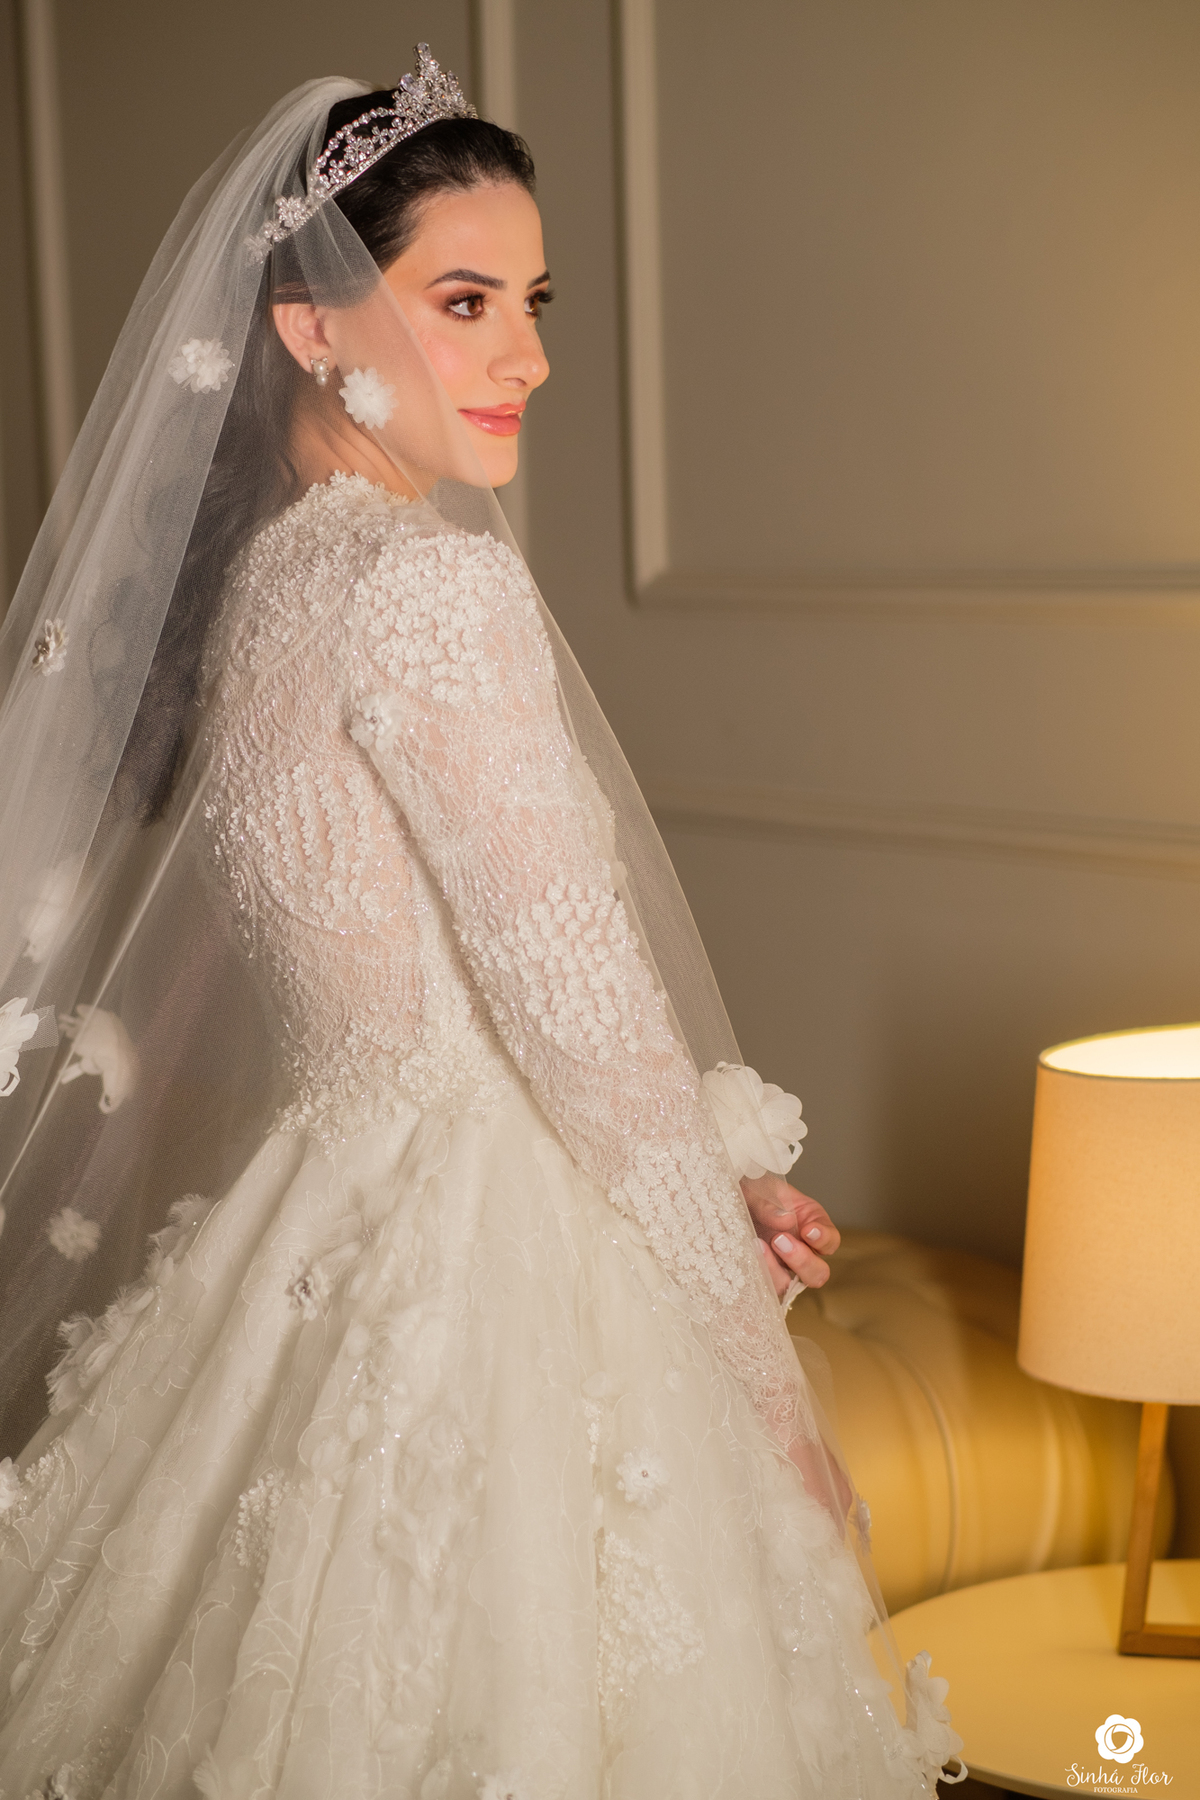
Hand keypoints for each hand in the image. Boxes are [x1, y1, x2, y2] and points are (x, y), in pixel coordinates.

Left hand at [740, 1172, 839, 1297]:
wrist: (727, 1202)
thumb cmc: (752, 1193)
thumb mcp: (760, 1189)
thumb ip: (771, 1203)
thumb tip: (786, 1219)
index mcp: (812, 1225)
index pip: (831, 1241)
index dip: (823, 1239)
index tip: (808, 1231)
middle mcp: (802, 1251)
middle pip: (818, 1273)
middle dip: (802, 1261)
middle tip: (779, 1240)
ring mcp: (782, 1268)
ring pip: (791, 1286)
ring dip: (775, 1269)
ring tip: (757, 1244)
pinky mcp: (762, 1277)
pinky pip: (765, 1288)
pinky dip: (758, 1276)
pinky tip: (747, 1255)